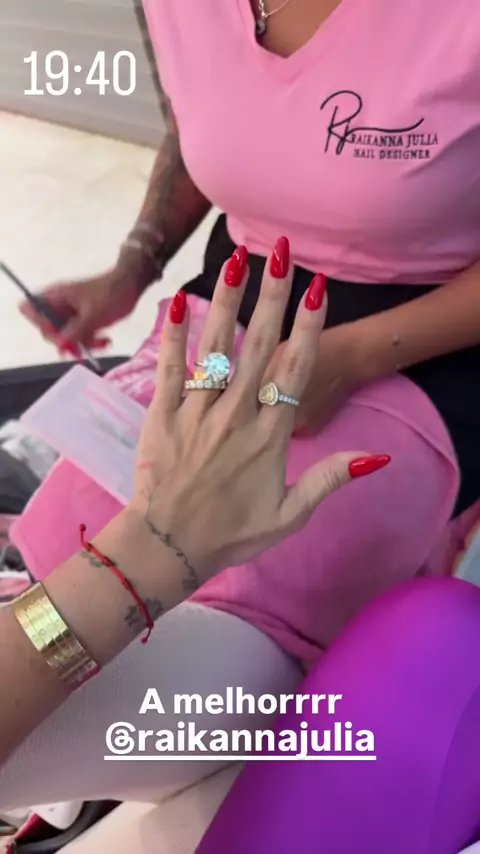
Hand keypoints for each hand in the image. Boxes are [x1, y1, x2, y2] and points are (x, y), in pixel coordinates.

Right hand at [19, 263, 143, 353]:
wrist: (132, 285)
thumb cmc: (111, 294)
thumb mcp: (93, 316)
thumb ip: (75, 331)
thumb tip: (60, 346)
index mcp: (56, 296)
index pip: (30, 309)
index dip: (39, 325)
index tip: (57, 335)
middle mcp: (59, 304)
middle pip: (48, 329)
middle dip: (65, 341)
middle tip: (79, 349)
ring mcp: (71, 313)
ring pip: (66, 336)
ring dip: (82, 344)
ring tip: (102, 343)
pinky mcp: (83, 320)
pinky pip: (80, 335)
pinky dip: (91, 341)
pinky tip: (106, 341)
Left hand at [130, 242, 390, 583]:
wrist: (168, 546)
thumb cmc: (231, 535)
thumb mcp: (289, 515)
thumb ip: (329, 479)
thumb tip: (374, 457)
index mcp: (270, 435)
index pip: (295, 370)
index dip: (308, 326)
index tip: (317, 288)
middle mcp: (236, 414)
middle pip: (258, 345)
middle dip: (271, 296)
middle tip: (280, 253)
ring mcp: (198, 411)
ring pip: (216, 347)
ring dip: (227, 301)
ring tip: (237, 260)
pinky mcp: (162, 414)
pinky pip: (170, 368)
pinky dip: (172, 335)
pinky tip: (175, 301)